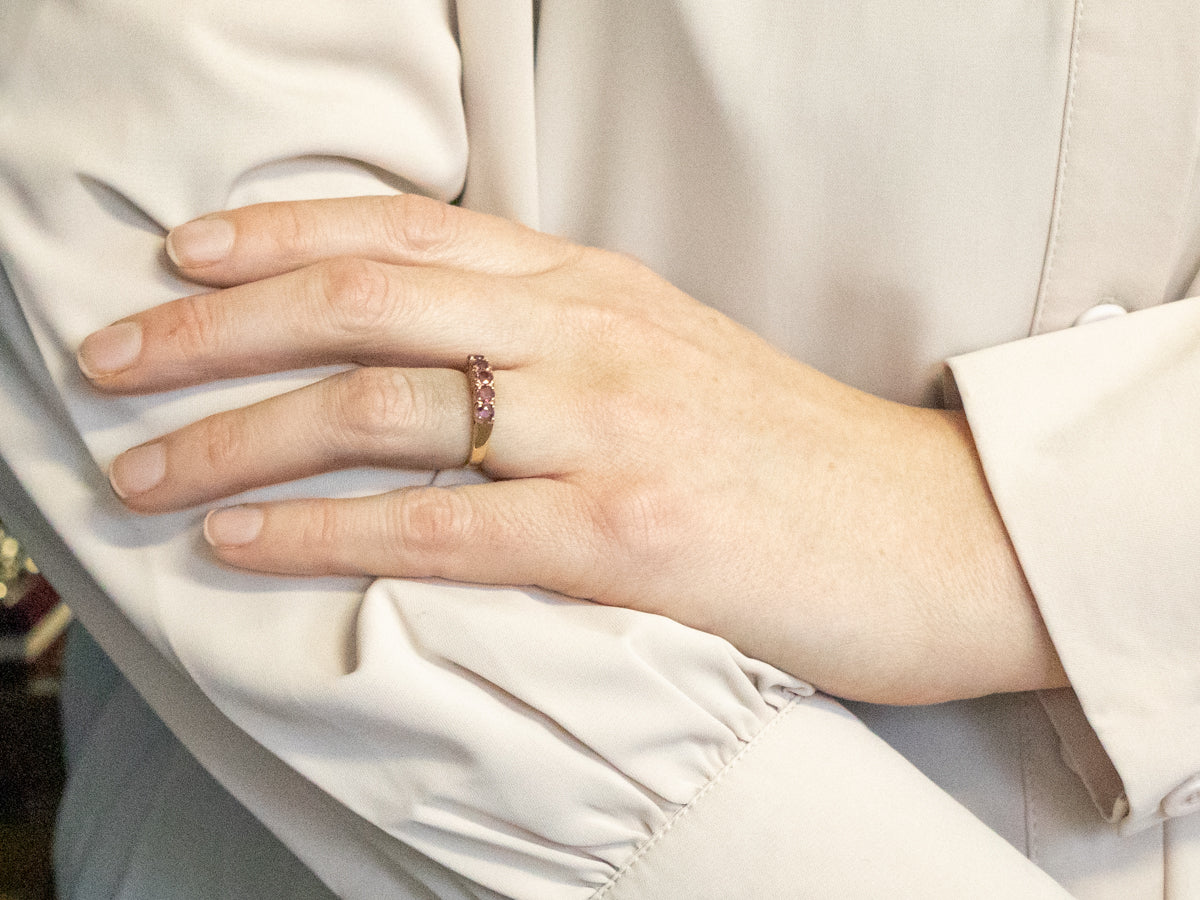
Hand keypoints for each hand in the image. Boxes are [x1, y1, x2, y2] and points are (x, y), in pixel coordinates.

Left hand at [78, 195, 1066, 703]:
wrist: (931, 532)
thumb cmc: (793, 457)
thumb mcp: (671, 359)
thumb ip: (561, 340)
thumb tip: (444, 359)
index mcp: (599, 287)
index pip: (411, 230)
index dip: (282, 234)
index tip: (185, 256)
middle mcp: (591, 336)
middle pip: (366, 302)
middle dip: (217, 328)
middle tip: (114, 359)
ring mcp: (607, 430)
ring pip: (381, 407)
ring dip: (239, 433)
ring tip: (143, 470)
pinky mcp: (626, 536)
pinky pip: (441, 525)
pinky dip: (324, 530)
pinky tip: (243, 537)